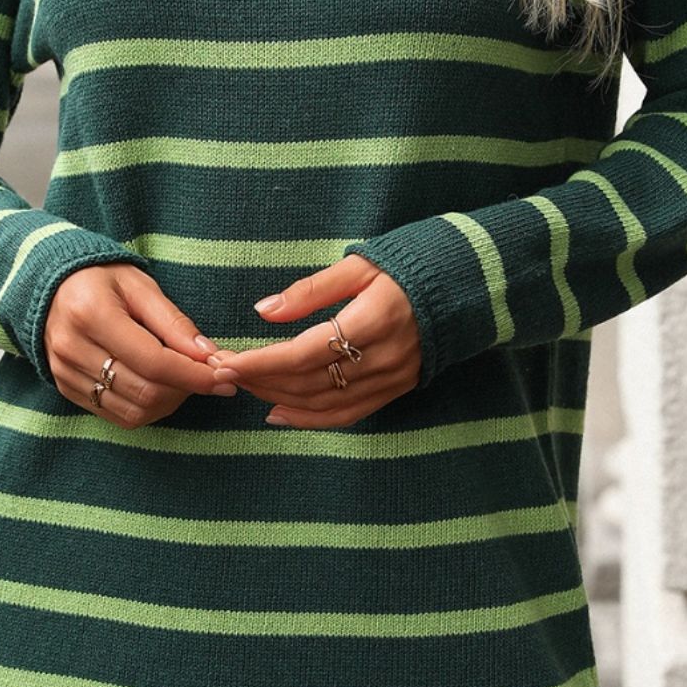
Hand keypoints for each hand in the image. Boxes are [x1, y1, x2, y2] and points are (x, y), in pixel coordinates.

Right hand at [43, 262, 237, 426]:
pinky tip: (159, 388)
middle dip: (186, 389)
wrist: (51, 286)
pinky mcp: (66, 389)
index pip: (154, 362)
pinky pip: (117, 416)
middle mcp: (73, 349)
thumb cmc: (103, 280)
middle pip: (145, 392)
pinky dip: (148, 409)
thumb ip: (174, 323)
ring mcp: (66, 373)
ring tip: (183, 379)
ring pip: (134, 411)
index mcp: (92, 314)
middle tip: (208, 375)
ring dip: (170, 402)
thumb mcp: (141, 287)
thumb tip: (210, 356)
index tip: (225, 377)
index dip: (195, 376)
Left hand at [202, 254, 421, 427]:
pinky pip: (348, 414)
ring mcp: (393, 378)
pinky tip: (280, 413)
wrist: (461, 287)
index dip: (263, 361)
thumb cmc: (405, 268)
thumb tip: (263, 310)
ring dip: (279, 399)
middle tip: (225, 372)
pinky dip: (311, 419)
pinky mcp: (397, 389)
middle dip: (262, 380)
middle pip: (310, 381)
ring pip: (325, 402)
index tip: (227, 362)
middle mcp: (384, 356)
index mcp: (374, 319)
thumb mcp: (358, 266)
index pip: (305, 351)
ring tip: (245, 388)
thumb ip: (310, 291)